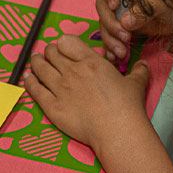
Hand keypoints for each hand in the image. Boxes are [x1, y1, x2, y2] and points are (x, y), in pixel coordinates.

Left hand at [24, 35, 151, 151]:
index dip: (63, 44)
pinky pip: (35, 90)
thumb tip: (143, 64)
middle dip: (48, 52)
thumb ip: (138, 71)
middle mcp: (72, 72)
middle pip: (51, 53)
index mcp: (90, 62)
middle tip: (48, 55)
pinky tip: (28, 79)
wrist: (117, 131)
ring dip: (36, 63)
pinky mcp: (52, 107)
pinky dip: (29, 82)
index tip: (63, 48)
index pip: (66, 42)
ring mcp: (60, 89)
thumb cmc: (127, 106)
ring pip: (40, 68)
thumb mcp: (136, 83)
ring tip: (35, 61)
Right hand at [95, 0, 172, 60]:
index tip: (115, 5)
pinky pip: (108, 36)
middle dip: (110, 22)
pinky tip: (115, 57)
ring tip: (122, 52)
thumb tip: (125, 22)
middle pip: (102, 3)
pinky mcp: (118, 26)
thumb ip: (145, 10)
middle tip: (125, 36)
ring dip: (110, 38)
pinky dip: (110, 47)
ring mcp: (117, 10)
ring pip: (103, 22)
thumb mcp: (163, 4)